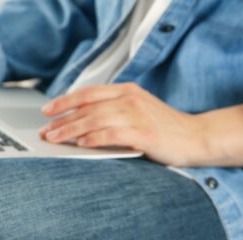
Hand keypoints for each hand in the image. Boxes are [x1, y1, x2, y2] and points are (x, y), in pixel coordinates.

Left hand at [39, 83, 208, 165]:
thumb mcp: (139, 113)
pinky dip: (94, 138)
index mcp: (128, 91)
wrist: (197, 138)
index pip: (88, 93)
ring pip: (95, 119)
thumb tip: (82, 126)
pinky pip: (112, 133)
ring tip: (55, 139)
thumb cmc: (167, 130)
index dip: (65, 101)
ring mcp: (138, 115)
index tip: (47, 111)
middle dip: (62, 120)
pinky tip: (81, 144)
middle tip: (45, 132)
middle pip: (87, 107)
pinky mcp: (144, 133)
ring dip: (71, 130)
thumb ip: (115, 113)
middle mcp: (130, 99)